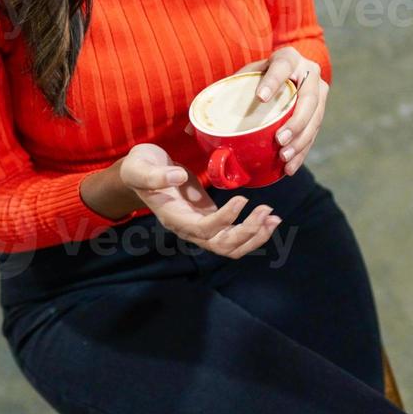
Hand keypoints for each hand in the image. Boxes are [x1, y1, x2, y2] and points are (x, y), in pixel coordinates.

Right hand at [120, 143, 279, 257]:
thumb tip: (178, 176)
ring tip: (274, 218)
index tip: (243, 199)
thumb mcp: (140, 166)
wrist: (140, 171)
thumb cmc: (139, 168)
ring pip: (231, 246)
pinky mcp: (211, 220)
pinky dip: (254, 230)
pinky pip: (234, 235)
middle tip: (267, 211)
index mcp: (173, 218)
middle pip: (222, 245)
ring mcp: (201, 227)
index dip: (224, 219)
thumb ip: (155, 175)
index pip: (202, 229)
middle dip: (247, 232)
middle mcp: (189, 229)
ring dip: (255, 236)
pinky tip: (270, 218)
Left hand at [215, 46, 328, 176]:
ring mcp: (319, 92)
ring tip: (284, 156)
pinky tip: (290, 167)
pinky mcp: (320, 111)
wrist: (290, 70)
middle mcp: (309, 73)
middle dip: (296, 122)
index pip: (282, 67)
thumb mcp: (244, 77)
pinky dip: (303, 151)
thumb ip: (220, 96)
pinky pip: (314, 133)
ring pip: (315, 118)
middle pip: (308, 99)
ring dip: (301, 140)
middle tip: (279, 140)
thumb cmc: (260, 75)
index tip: (261, 97)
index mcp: (288, 58)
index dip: (273, 82)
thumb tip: (188, 129)